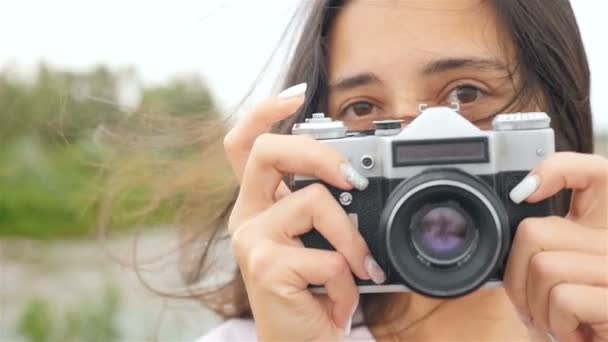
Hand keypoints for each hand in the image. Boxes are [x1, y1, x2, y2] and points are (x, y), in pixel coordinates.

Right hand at [224, 86, 384, 340]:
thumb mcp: (316, 242)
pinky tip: (340, 302)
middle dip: (317, 152)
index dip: (264, 112)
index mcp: (258, 204)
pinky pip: (329, 256)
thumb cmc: (312, 292)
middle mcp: (246, 216)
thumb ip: (322, 209)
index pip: (244, 145)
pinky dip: (349, 282)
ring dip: (352, 240)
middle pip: (268, 151)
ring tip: (360, 270)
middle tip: (352, 179)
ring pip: (314, 201)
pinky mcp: (265, 267)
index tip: (297, 95)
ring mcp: (251, 240)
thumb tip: (352, 180)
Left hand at [504, 152, 607, 341]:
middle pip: (536, 230)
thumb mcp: (561, 276)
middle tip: (533, 303)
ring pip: (544, 267)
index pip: (595, 172)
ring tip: (561, 321)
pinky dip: (558, 325)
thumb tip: (517, 211)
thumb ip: (546, 244)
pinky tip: (579, 332)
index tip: (525, 192)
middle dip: (517, 276)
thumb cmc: (582, 319)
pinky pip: (563, 299)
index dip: (559, 169)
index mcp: (602, 228)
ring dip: (538, 307)